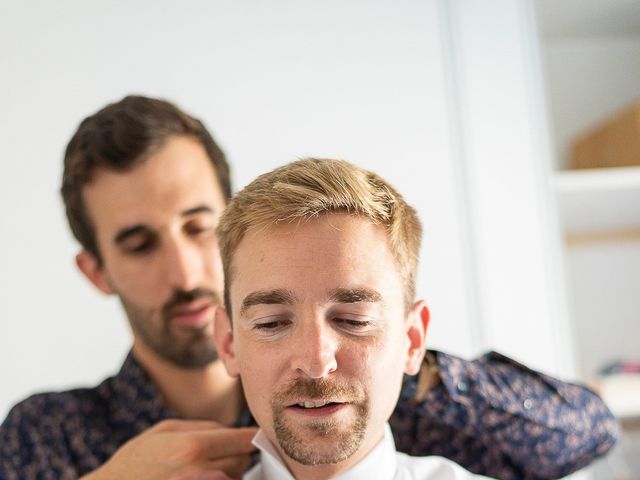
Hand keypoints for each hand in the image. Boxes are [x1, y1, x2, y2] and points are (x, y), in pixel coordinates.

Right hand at [81, 419, 257, 479]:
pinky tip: (205, 476)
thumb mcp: (165, 430)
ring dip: (230, 472)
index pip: (240, 440)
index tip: (259, 435)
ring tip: (207, 468)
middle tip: (221, 451)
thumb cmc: (136, 459)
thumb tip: (230, 429)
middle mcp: (199, 471)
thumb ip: (202, 426)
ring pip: (235, 478)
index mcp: (192, 446)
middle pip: (242, 460)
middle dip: (238, 454)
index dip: (252, 437)